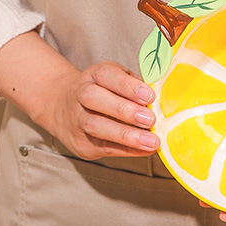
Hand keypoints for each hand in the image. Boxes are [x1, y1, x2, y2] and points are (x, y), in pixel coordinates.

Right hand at [0, 31, 159, 159]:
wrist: (64, 111)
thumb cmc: (104, 95)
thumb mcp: (117, 82)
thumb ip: (136, 88)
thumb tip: (162, 100)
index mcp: (93, 76)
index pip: (105, 74)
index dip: (127, 85)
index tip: (149, 96)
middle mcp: (80, 94)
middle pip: (93, 97)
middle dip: (123, 109)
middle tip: (150, 119)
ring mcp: (77, 119)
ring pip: (95, 125)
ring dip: (126, 135)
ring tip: (152, 141)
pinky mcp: (81, 143)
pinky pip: (104, 147)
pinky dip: (128, 150)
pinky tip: (146, 150)